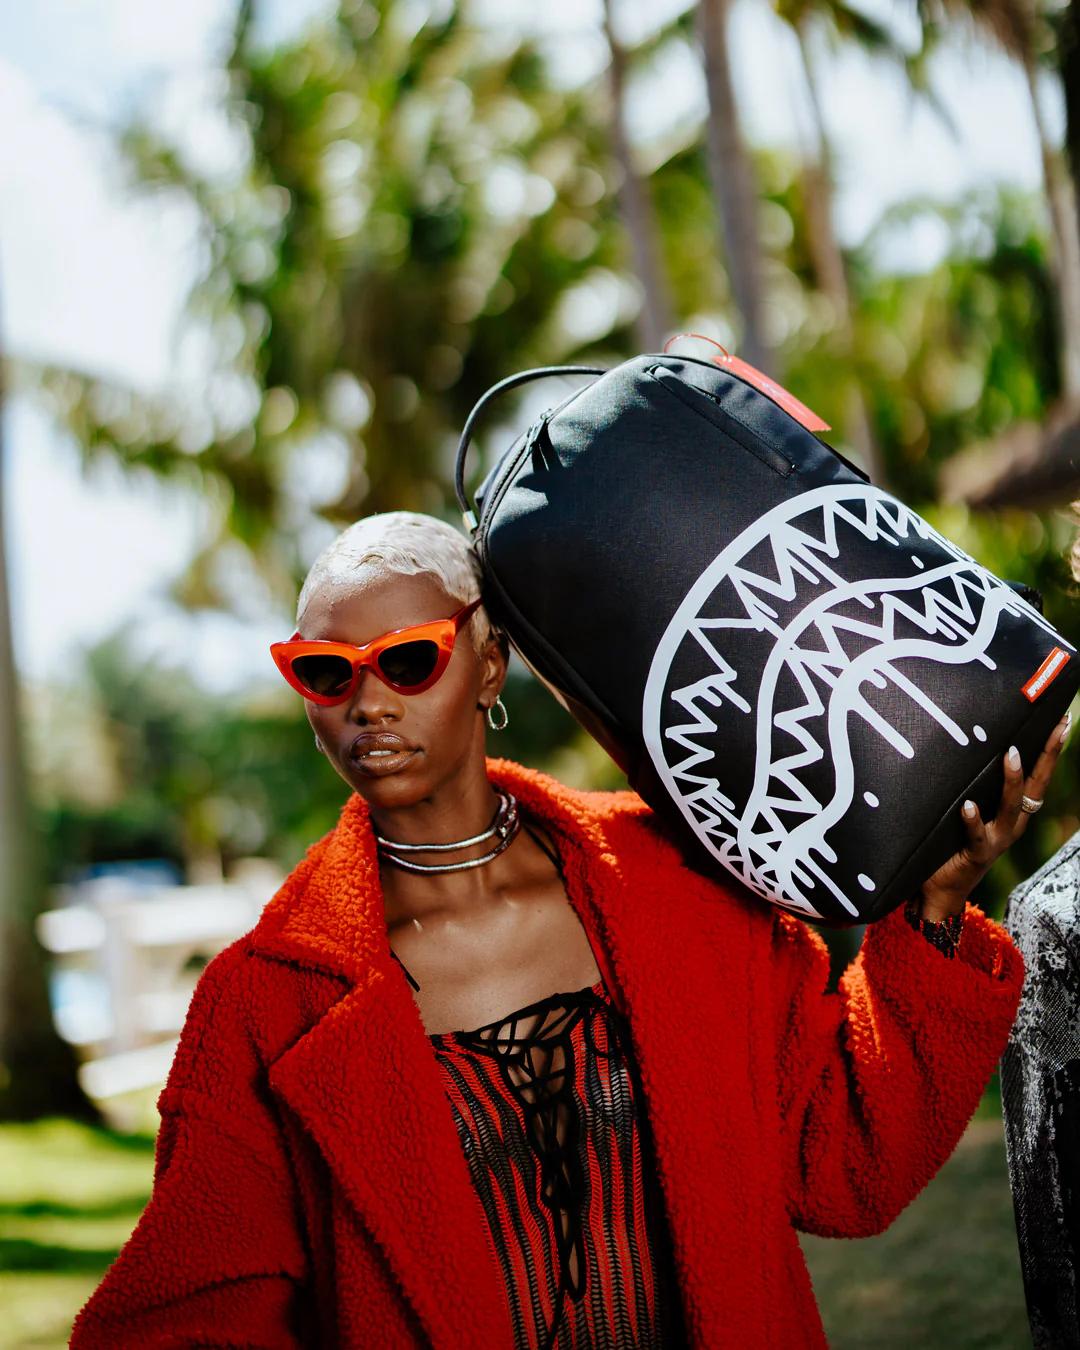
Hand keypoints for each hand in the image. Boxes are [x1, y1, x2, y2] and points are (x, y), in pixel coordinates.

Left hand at [918, 710, 1071, 921]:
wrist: (941, 888)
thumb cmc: (951, 842)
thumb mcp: (966, 809)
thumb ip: (971, 785)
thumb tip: (965, 746)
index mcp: (1014, 811)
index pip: (1037, 774)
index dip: (1050, 749)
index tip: (1062, 721)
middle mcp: (1012, 824)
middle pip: (1035, 785)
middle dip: (1047, 755)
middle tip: (1058, 727)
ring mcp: (997, 839)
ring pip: (1009, 807)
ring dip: (1012, 780)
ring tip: (1010, 754)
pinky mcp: (977, 853)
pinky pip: (977, 835)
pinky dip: (973, 820)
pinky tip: (968, 805)